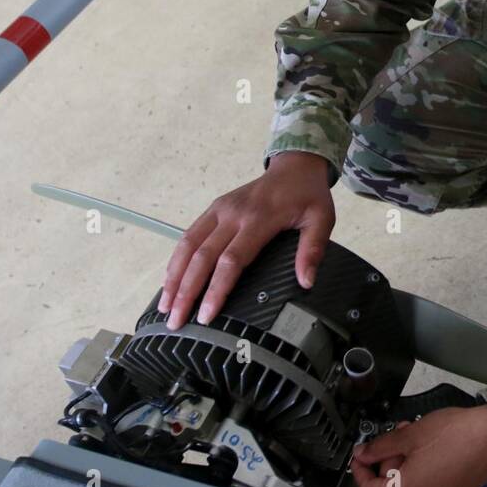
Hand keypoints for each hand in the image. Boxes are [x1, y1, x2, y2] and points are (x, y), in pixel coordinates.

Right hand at [159, 151, 334, 328]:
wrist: (295, 166)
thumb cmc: (308, 195)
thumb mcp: (321, 219)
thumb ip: (313, 249)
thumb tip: (306, 282)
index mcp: (259, 218)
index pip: (231, 260)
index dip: (216, 289)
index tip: (207, 315)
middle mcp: (233, 214)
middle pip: (202, 257)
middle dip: (186, 291)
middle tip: (176, 321)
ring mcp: (220, 209)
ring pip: (188, 245)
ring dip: (173, 277)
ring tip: (165, 307)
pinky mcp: (214, 208)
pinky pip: (189, 235)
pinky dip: (177, 259)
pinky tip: (170, 280)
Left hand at [351, 406, 486, 486]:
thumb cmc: (457, 435)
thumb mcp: (408, 435)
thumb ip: (379, 447)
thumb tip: (363, 454)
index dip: (360, 469)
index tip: (360, 456)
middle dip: (389, 460)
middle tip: (398, 436)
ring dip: (405, 464)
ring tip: (416, 438)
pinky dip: (420, 472)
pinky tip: (429, 451)